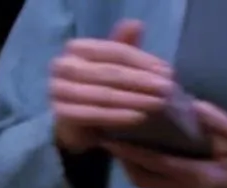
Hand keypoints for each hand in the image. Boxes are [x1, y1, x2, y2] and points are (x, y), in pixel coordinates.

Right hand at [49, 20, 173, 152]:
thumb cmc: (98, 88)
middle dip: (142, 82)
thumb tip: (137, 24)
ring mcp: (59, 90)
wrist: (75, 123)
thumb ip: (123, 45)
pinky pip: (94, 114)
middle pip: (110, 73)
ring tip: (158, 104)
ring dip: (134, 100)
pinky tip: (139, 117)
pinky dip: (118, 116)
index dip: (143, 61)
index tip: (168, 72)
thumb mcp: (112, 65)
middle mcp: (63, 65)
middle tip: (167, 89)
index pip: (115, 51)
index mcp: (77, 47)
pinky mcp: (61, 113)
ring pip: (104, 94)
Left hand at [103, 101, 226, 187]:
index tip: (110, 135)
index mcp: (197, 176)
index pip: (155, 162)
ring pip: (143, 183)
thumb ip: (219, 123)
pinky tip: (137, 150)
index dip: (130, 150)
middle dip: (122, 158)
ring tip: (118, 140)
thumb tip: (193, 105)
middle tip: (108, 134)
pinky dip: (140, 169)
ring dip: (129, 164)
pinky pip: (152, 184)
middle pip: (141, 177)